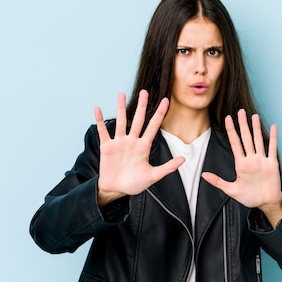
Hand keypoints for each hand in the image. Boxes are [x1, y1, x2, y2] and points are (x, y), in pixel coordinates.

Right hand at [94, 90, 184, 206]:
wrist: (117, 190)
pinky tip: (97, 109)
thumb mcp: (153, 176)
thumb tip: (183, 159)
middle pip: (138, 119)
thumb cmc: (135, 183)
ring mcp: (119, 143)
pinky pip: (103, 131)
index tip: (165, 100)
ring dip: (120, 108)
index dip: (160, 113)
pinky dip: (100, 121)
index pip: (154, 126)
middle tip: (144, 91)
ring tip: (121, 94)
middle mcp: (132, 141)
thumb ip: (168, 167)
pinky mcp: (107, 147)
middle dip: (142, 105)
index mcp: (144, 146)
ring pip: (121, 121)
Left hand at [202, 110, 281, 226]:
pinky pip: (272, 148)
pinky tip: (274, 127)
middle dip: (242, 125)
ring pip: (258, 140)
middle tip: (240, 111)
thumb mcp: (231, 190)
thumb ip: (218, 182)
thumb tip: (203, 175)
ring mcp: (262, 160)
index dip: (231, 131)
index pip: (235, 143)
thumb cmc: (250, 197)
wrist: (266, 203)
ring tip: (254, 116)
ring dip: (256, 128)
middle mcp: (251, 159)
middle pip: (246, 138)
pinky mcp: (272, 164)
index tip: (227, 119)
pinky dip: (274, 138)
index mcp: (241, 164)